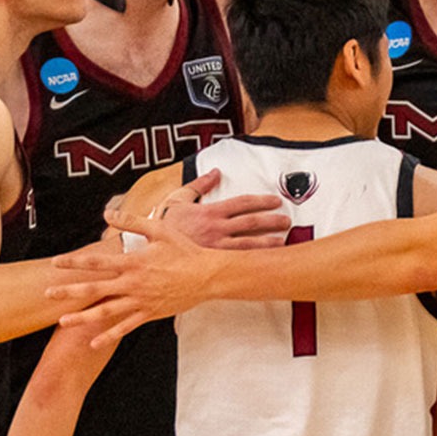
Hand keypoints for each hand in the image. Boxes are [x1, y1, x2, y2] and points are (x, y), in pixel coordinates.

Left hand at [49, 213, 219, 348]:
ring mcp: (141, 301)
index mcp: (133, 262)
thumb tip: (106, 213)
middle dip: (70, 292)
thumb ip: (131, 221)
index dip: (74, 262)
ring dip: (83, 317)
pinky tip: (93, 342)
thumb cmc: (184, 250)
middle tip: (48, 294)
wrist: (207, 276)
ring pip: (106, 312)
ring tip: (63, 322)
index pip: (97, 261)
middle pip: (95, 289)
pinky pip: (126, 327)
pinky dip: (109, 335)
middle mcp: (133, 283)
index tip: (55, 263)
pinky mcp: (150, 313)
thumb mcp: (159, 229)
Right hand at [134, 169, 290, 249]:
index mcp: (210, 212)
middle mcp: (216, 229)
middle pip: (251, 223)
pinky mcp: (213, 263)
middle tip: (287, 220)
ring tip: (284, 240)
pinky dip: (253, 261)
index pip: (242, 203)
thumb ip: (199, 185)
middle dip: (272, 221)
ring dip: (269, 242)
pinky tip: (265, 262)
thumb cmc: (164, 225)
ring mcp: (216, 248)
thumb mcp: (179, 198)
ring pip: (249, 245)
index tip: (275, 200)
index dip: (261, 201)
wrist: (149, 250)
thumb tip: (215, 172)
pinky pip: (237, 261)